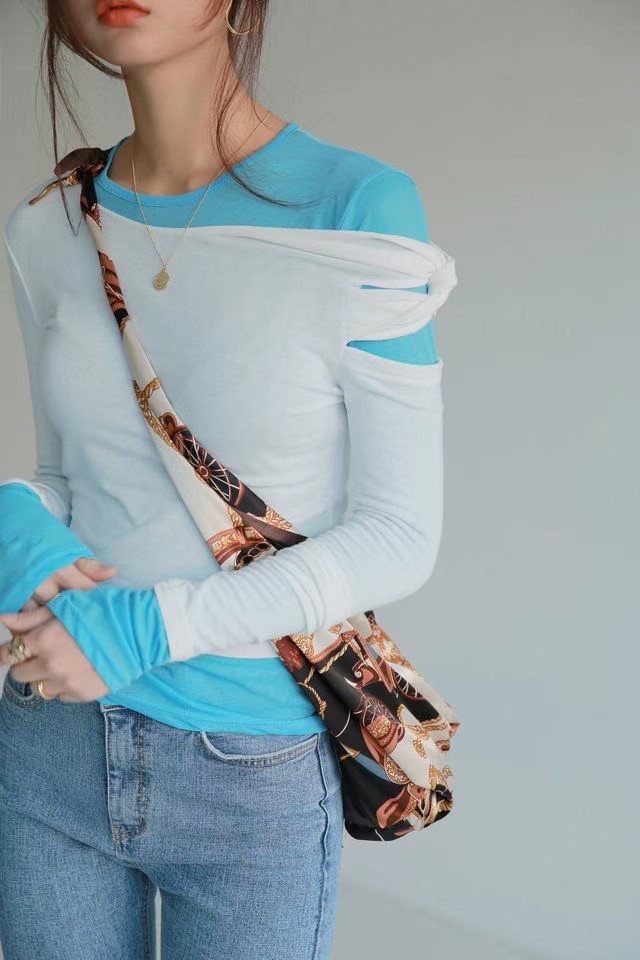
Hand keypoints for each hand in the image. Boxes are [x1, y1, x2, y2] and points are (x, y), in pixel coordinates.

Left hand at [0, 557, 118, 702]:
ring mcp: (67, 682)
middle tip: (43, 652)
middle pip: (19, 674)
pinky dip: (64, 685)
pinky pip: (60, 695)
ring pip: (38, 688)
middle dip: (26, 663)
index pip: (8, 653)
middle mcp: (51, 664)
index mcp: (44, 639)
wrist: (141, 631)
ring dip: (45, 676)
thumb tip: (4, 619)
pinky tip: (78, 669)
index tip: (17, 649)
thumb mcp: (67, 605)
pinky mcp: (82, 694)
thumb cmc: (106, 611)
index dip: (11, 650)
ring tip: (64, 661)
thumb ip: (32, 617)